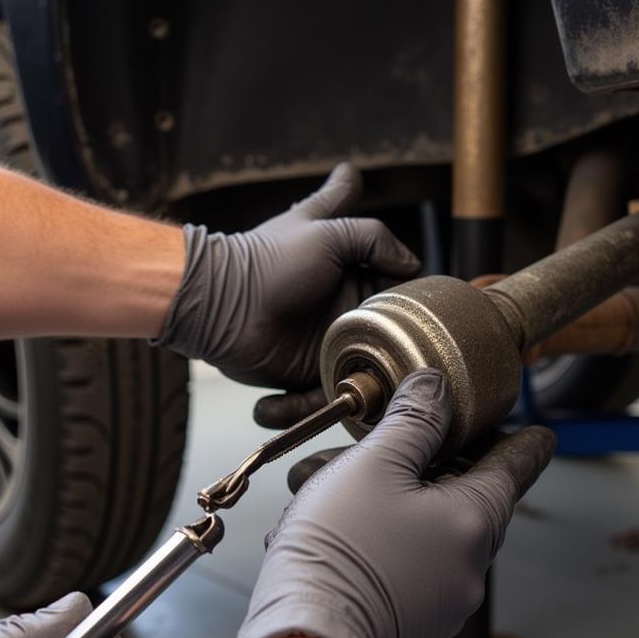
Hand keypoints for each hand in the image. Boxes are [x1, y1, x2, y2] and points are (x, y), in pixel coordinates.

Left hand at [154, 163, 419, 389]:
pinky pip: (318, 400)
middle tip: (399, 356)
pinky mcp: (304, 375)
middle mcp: (341, 309)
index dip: (409, 289)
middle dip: (396, 350)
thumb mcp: (327, 231)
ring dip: (363, 387)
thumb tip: (411, 262)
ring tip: (354, 385)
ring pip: (361, 374)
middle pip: (387, 337)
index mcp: (349, 271)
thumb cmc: (266, 261)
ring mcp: (326, 344)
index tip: (419, 298)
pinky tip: (285, 397)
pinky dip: (300, 406)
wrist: (219, 303)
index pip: (394, 279)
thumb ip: (375, 237)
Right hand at [212, 369, 555, 637]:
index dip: (524, 441)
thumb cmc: (342, 553)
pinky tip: (332, 530)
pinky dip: (379, 540)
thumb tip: (436, 388)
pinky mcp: (411, 623)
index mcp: (475, 520)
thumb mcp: (374, 465)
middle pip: (465, 494)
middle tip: (394, 442)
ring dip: (388, 500)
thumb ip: (413, 420)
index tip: (540, 433)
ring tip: (328, 486)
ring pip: (424, 528)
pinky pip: (405, 564)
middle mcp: (470, 564)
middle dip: (425, 463)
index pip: (518, 465)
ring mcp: (443, 600)